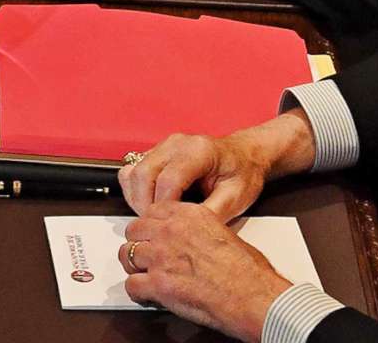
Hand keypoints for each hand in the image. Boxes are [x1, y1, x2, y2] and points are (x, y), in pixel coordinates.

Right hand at [120, 118, 310, 217]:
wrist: (245, 156)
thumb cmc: (242, 174)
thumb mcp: (236, 197)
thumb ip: (211, 213)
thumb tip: (187, 233)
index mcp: (199, 151)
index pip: (168, 180)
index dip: (164, 208)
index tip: (167, 227)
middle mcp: (177, 144)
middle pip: (143, 174)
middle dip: (144, 206)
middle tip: (156, 227)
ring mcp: (163, 146)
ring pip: (133, 172)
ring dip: (136, 199)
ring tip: (153, 218)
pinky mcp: (156, 153)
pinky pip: (132, 171)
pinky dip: (134, 191)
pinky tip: (149, 204)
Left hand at [120, 202, 294, 338]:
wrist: (252, 295)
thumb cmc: (248, 270)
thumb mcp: (223, 232)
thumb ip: (199, 230)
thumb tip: (192, 240)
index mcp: (188, 214)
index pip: (152, 212)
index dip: (150, 227)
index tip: (152, 236)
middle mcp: (170, 231)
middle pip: (134, 231)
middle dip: (138, 245)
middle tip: (146, 258)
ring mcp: (161, 256)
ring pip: (127, 255)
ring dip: (135, 268)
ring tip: (145, 277)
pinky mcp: (158, 284)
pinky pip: (132, 285)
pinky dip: (137, 293)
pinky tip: (147, 296)